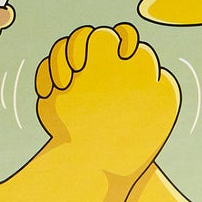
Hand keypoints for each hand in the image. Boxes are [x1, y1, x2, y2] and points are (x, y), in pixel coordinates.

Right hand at [34, 24, 178, 177]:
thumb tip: (148, 62)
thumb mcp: (156, 112)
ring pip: (64, 47)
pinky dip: (45, 79)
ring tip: (64, 85)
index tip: (125, 54)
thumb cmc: (133, 141)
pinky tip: (50, 94)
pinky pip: (45, 68)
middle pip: (90, 34)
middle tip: (81, 66)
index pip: (124, 35)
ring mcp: (77, 76)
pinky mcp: (55, 89)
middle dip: (82, 44)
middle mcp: (101, 66)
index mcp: (127, 66)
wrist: (98, 166)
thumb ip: (157, 85)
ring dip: (60, 61)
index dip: (124, 38)